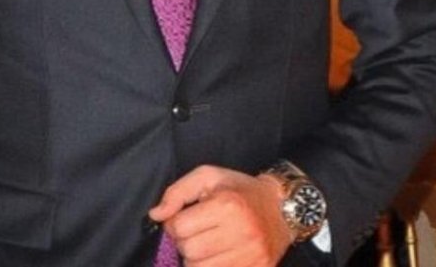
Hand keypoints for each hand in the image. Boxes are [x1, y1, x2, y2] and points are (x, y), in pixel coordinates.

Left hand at [148, 165, 291, 265]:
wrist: (280, 209)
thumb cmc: (238, 190)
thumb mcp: (208, 177)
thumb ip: (177, 192)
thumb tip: (155, 215)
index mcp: (227, 205)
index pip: (180, 227)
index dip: (174, 223)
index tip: (183, 219)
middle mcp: (240, 232)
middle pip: (188, 251)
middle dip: (185, 243)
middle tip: (196, 232)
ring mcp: (250, 257)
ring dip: (196, 260)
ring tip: (206, 246)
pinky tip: (216, 257)